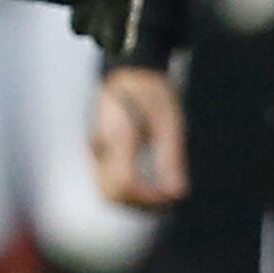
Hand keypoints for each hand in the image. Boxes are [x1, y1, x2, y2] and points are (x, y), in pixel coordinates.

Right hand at [95, 65, 188, 208]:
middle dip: (141, 204)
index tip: (172, 195)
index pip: (125, 185)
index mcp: (119, 135)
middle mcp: (101, 146)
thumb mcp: (169, 120)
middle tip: (169, 200)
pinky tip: (149, 184)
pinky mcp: (97, 151)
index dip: (149, 198)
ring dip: (134, 200)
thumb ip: (170, 157)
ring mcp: (96, 149)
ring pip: (108, 191)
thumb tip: (177, 193)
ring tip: (161, 195)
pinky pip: (107, 181)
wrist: (128, 68)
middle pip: (112, 194)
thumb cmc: (152, 90)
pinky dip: (128, 190)